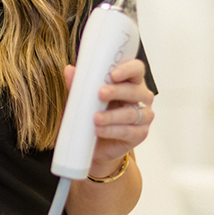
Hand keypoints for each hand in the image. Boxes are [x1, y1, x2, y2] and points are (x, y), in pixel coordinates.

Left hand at [63, 57, 153, 179]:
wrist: (94, 145)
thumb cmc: (93, 116)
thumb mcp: (84, 99)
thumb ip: (79, 85)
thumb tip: (69, 70)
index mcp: (131, 82)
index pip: (136, 69)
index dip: (128, 69)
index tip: (113, 73)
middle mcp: (141, 97)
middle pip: (136, 90)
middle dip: (117, 91)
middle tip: (100, 93)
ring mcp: (143, 116)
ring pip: (131, 113)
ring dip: (112, 115)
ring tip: (95, 118)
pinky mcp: (140, 134)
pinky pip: (128, 131)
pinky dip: (112, 130)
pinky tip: (99, 130)